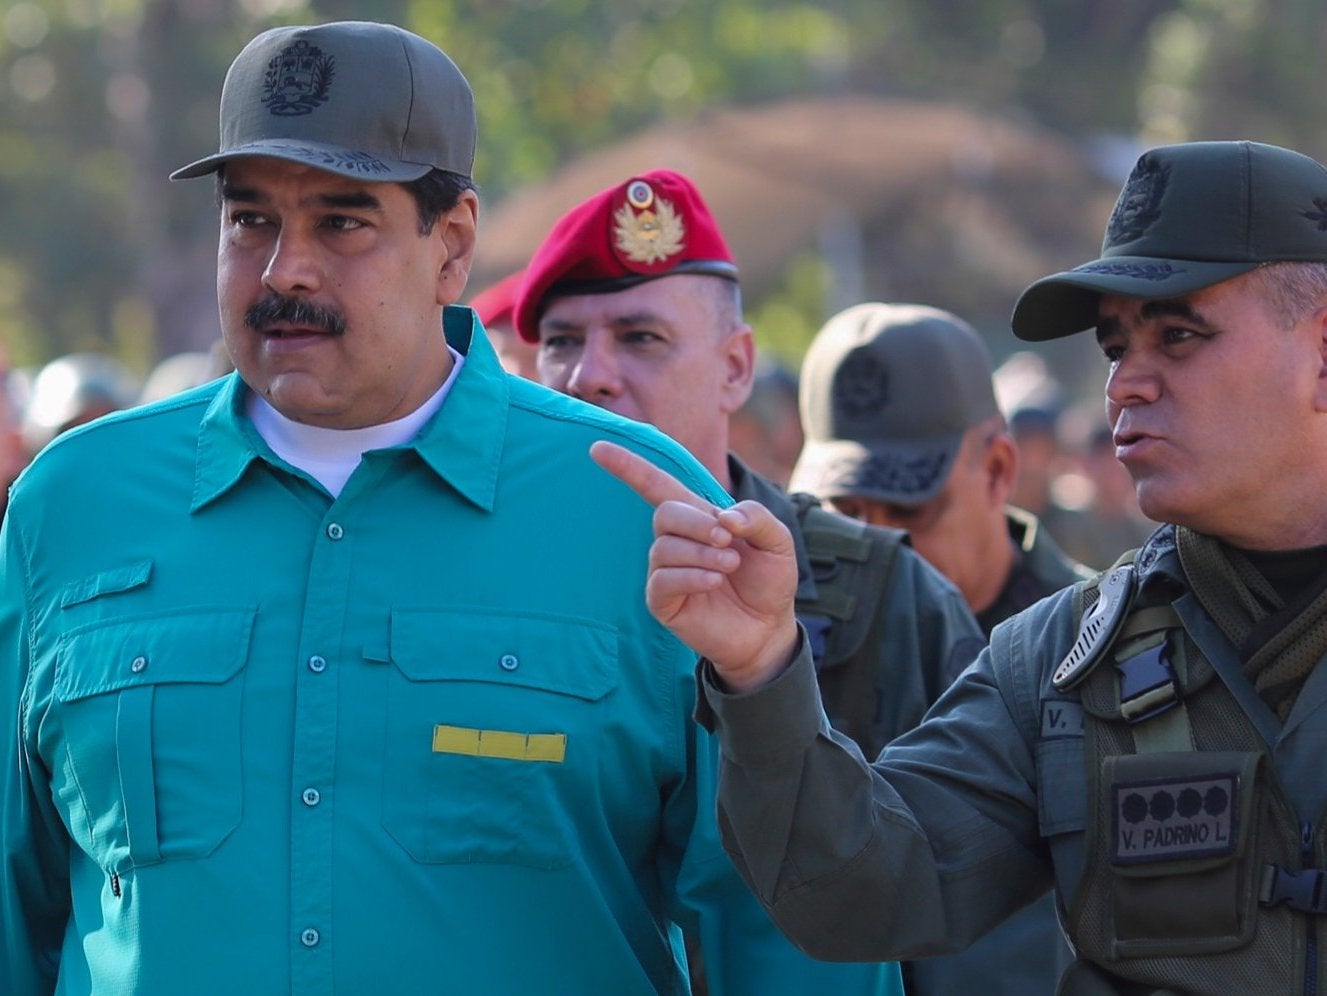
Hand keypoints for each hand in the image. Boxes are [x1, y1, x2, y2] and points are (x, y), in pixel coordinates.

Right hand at [591, 441, 799, 691]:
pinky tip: (714, 583)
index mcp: (698, 518)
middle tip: (727, 541)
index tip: (597, 449)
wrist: (769, 628)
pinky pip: (662, 580)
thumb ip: (758, 518)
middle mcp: (677, 541)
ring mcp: (666, 571)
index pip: (655, 486)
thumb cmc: (769, 581)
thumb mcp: (777, 542)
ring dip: (701, 553)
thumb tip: (724, 517)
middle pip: (664, 513)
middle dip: (696, 523)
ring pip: (663, 548)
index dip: (628, 467)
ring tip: (729, 566)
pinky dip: (691, 577)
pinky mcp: (663, 601)